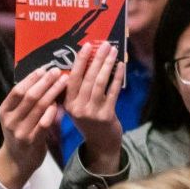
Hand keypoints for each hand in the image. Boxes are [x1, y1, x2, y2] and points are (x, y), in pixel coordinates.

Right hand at [0, 66, 66, 188]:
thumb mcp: (16, 116)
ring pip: (38, 107)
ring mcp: (21, 131)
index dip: (31, 78)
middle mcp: (10, 120)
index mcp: (4, 110)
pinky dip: (51, 112)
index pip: (18, 90)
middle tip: (57, 71)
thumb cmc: (20, 132)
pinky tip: (59, 103)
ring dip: (52, 92)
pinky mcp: (32, 141)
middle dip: (45, 82)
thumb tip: (41, 76)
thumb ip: (24, 100)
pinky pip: (43, 123)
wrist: (17, 160)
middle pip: (29, 96)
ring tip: (63, 82)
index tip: (44, 69)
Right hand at [61, 40, 125, 173]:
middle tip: (104, 44)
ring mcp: (92, 112)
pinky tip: (120, 66)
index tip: (86, 46)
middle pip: (87, 78)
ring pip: (100, 83)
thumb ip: (76, 91)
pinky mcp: (106, 115)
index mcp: (68, 103)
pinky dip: (117, 78)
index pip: (72, 78)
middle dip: (96, 59)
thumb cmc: (89, 121)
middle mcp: (78, 107)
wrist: (101, 144)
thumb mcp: (76, 108)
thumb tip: (82, 63)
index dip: (80, 61)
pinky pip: (113, 92)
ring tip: (113, 51)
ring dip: (107, 65)